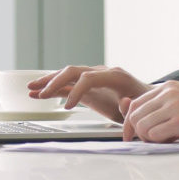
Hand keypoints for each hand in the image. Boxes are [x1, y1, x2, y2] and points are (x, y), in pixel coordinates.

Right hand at [26, 65, 149, 121]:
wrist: (147, 101)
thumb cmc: (144, 106)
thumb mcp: (139, 109)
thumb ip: (131, 108)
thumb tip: (123, 102)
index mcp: (115, 76)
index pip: (88, 77)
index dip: (76, 90)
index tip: (69, 107)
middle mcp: (102, 72)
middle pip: (74, 70)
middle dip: (56, 80)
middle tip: (41, 93)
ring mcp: (93, 78)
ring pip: (67, 75)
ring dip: (49, 81)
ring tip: (30, 88)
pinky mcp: (88, 87)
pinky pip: (68, 85)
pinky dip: (53, 88)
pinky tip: (38, 94)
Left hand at [118, 80, 178, 142]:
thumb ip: (165, 105)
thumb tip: (141, 118)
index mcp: (169, 87)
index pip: (136, 103)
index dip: (130, 121)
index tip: (132, 135)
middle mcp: (169, 93)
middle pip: (134, 115)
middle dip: (136, 132)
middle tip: (147, 142)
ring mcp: (174, 105)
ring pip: (141, 125)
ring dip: (148, 138)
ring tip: (164, 140)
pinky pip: (154, 135)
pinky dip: (158, 142)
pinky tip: (172, 141)